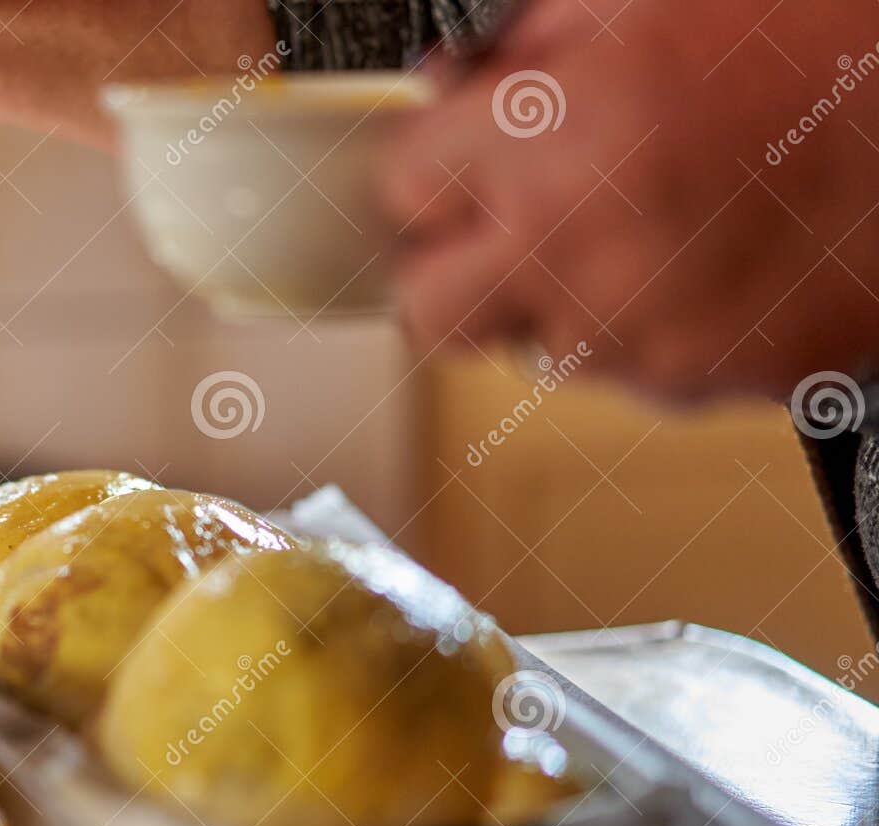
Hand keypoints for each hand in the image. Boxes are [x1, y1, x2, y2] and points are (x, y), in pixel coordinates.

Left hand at [380, 0, 878, 399]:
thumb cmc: (829, 36)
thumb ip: (529, 41)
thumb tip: (453, 83)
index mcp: (547, 138)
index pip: (403, 191)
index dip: (431, 175)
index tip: (453, 170)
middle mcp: (573, 251)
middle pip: (434, 310)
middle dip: (455, 270)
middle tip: (503, 229)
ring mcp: (636, 332)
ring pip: (537, 345)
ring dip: (564, 297)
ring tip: (650, 225)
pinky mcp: (701, 382)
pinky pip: (632, 372)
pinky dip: (651, 328)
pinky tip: (707, 262)